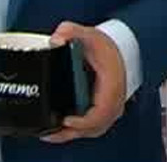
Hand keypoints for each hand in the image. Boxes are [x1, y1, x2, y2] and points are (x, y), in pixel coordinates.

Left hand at [41, 22, 125, 143]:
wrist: (116, 50)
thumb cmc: (105, 46)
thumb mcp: (87, 34)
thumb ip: (69, 31)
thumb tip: (56, 40)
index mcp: (112, 85)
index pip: (101, 112)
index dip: (83, 120)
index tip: (67, 120)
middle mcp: (114, 100)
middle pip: (95, 127)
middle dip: (72, 132)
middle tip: (50, 132)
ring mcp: (110, 108)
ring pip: (92, 130)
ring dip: (72, 134)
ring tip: (50, 134)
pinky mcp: (104, 112)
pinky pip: (92, 127)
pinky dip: (77, 131)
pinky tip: (60, 129)